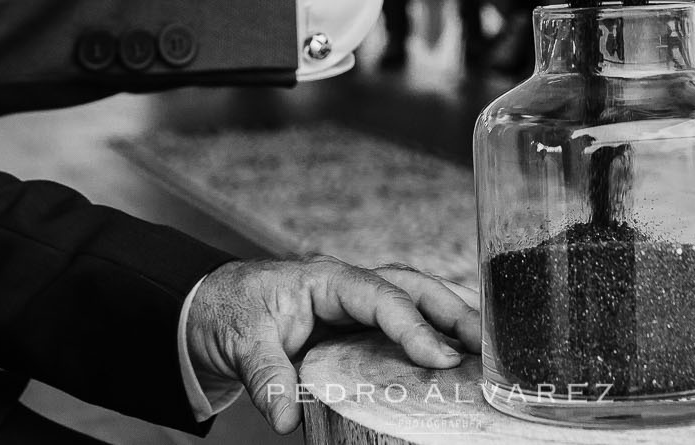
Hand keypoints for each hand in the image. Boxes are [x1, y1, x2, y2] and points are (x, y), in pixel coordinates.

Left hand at [186, 255, 479, 433]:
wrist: (208, 313)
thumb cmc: (227, 313)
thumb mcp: (241, 342)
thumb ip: (266, 376)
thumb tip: (285, 416)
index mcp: (324, 278)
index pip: (381, 297)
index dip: (413, 327)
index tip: (439, 357)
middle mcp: (348, 285)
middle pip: (413, 287)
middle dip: (453, 312)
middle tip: (487, 347)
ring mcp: (355, 305)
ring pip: (415, 300)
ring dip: (451, 320)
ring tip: (486, 352)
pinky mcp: (355, 327)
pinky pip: (402, 324)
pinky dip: (432, 336)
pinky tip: (455, 359)